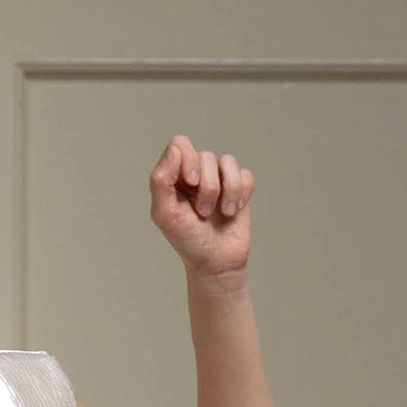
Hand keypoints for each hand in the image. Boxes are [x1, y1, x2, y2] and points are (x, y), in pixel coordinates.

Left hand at [150, 135, 253, 283]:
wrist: (216, 262)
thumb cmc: (187, 240)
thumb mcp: (165, 214)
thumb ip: (160, 180)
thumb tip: (175, 149)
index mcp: (174, 176)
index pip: (180, 144)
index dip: (188, 159)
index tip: (191, 183)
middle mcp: (196, 173)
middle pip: (206, 156)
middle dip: (208, 186)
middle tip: (202, 211)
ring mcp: (218, 179)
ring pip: (228, 162)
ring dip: (227, 191)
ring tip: (221, 213)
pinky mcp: (239, 188)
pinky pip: (246, 175)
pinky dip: (241, 194)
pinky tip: (234, 210)